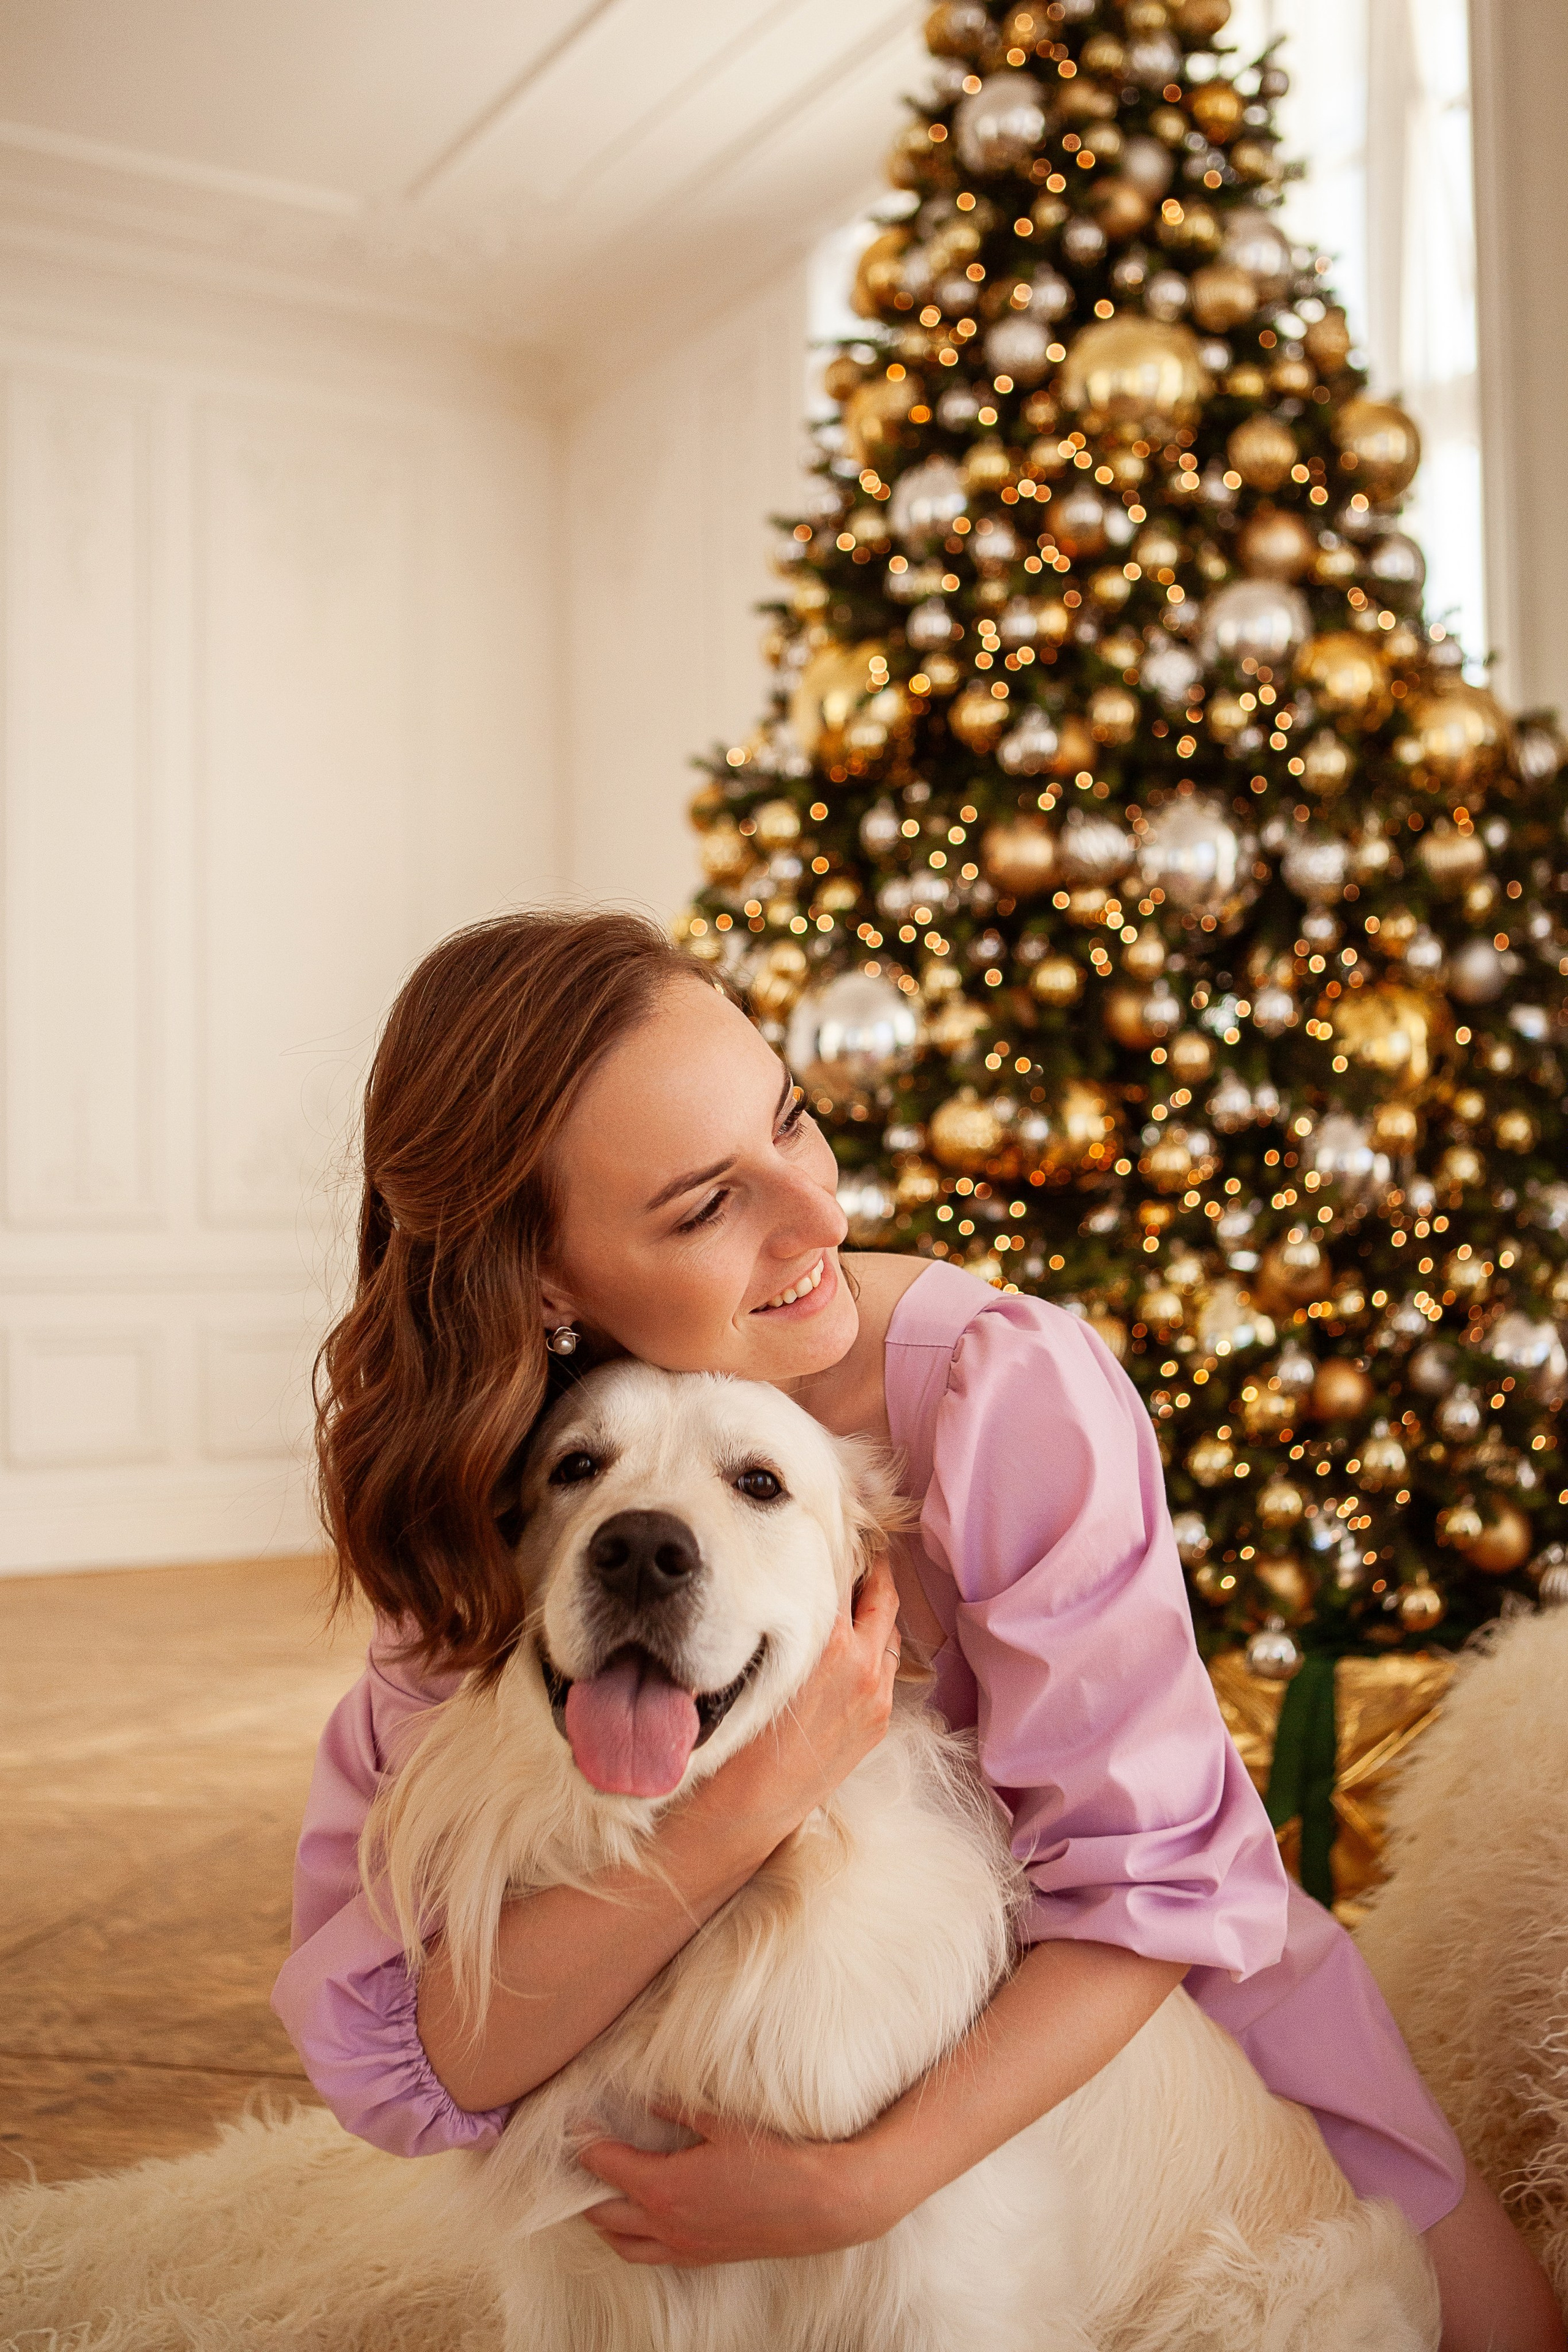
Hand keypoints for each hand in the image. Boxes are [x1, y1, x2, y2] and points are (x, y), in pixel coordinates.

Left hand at [579, 2108, 893, 2266]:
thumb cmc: (776, 2159)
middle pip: (602, 2214)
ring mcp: (685, 2248)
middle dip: (582, 2187)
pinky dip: (634, 2240)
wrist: (823, 2205)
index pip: (606, 2166)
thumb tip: (647, 2099)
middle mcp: (667, 2226)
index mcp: (664, 2189)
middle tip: (577, 2160)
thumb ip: (679, 2109)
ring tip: (601, 2193)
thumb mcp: (723, 2123)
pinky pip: (653, 2257)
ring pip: (623, 2245)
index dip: (584, 2143)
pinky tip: (643, 2220)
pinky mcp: (704, 2257)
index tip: (574, 2122)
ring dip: (604, 2221)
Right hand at [720, 1551, 902, 1838]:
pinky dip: (876, 1650)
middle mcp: (861, 1667)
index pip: (847, 1574)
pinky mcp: (877, 1724)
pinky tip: (852, 1645)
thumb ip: (781, 1617)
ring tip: (856, 1593)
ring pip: (889, 1635)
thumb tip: (792, 1580)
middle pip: (881, 1598)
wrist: (742, 1810)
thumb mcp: (751, 1660)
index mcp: (828, 1645)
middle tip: (859, 1548)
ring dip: (876, 1614)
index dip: (844, 1546)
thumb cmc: (731, 1734)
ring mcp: (875, 1698)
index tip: (838, 1527)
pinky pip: (886, 1670)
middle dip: (872, 1572)